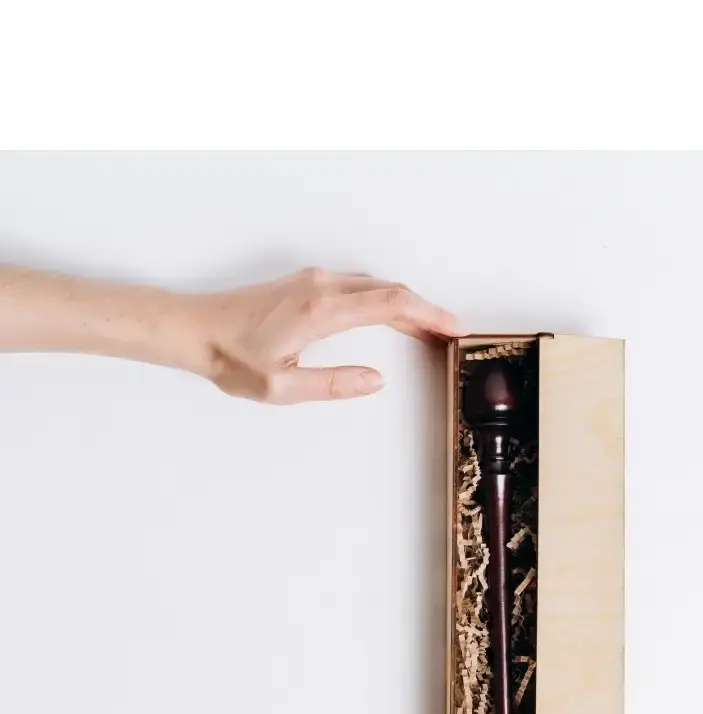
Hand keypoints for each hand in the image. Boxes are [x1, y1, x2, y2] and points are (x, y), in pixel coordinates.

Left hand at [200, 268, 463, 403]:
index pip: (391, 304)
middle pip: (390, 290)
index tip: (455, 327)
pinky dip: (382, 300)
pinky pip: (356, 285)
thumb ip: (333, 384)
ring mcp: (312, 280)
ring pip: (374, 286)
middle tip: (451, 333)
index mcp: (321, 310)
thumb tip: (376, 381)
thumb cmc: (229, 357)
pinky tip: (388, 315)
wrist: (192, 329)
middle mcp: (320, 286)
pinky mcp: (304, 283)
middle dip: (425, 310)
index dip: (430, 314)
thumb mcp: (283, 387)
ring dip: (405, 304)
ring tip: (428, 329)